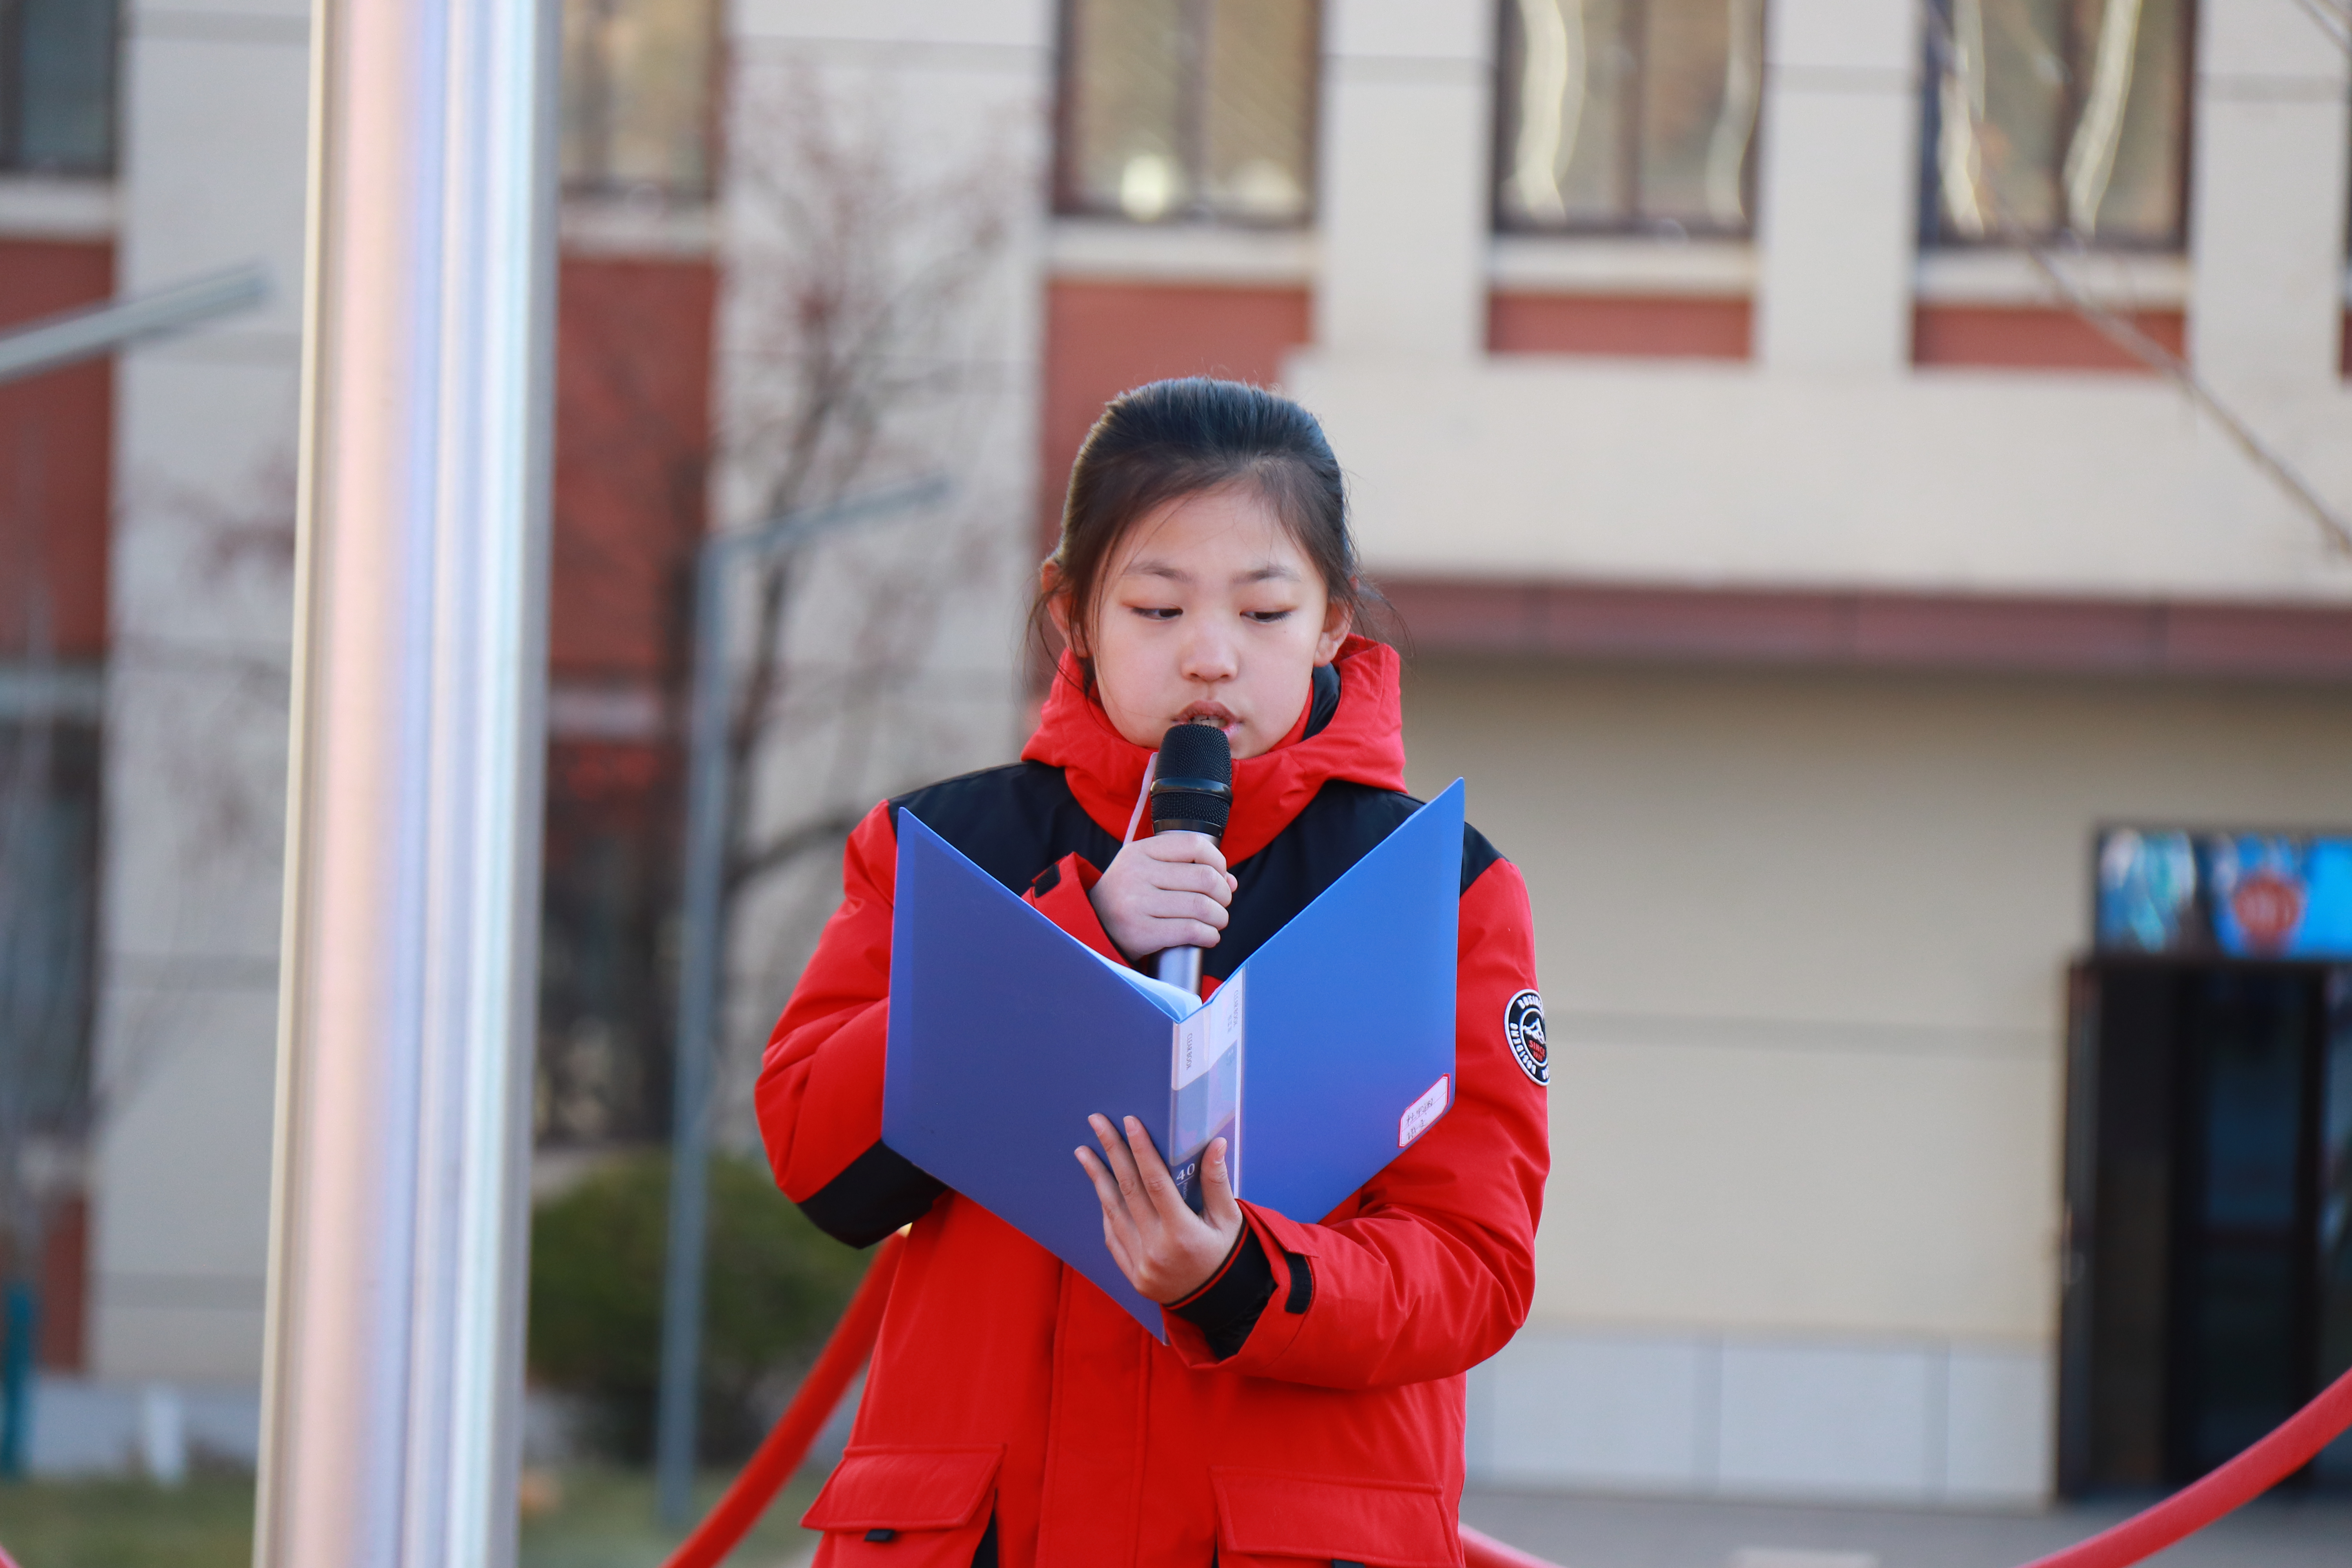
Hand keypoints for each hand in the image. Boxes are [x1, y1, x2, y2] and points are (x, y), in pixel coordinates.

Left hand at [1074, 1115, 1244, 1303]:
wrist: (1219, 1304)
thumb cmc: (1227, 1255)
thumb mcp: (1230, 1220)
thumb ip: (1218, 1183)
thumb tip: (1216, 1144)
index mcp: (1183, 1233)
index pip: (1156, 1182)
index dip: (1142, 1150)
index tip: (1129, 1121)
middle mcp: (1156, 1248)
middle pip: (1128, 1190)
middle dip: (1112, 1152)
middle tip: (1096, 1122)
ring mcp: (1140, 1263)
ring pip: (1113, 1212)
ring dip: (1097, 1178)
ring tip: (1083, 1152)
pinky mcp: (1132, 1274)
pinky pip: (1112, 1236)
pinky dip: (1106, 1210)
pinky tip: (1100, 1189)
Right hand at [1087, 833, 1235, 959]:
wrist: (1094, 923)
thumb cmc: (1131, 894)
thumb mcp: (1147, 867)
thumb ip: (1186, 867)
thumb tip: (1230, 881)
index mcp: (1140, 851)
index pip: (1194, 844)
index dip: (1218, 861)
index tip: (1221, 875)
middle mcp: (1136, 874)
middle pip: (1204, 878)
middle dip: (1224, 894)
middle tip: (1222, 903)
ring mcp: (1136, 904)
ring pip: (1201, 907)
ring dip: (1220, 917)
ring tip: (1217, 921)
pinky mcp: (1140, 933)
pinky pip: (1190, 931)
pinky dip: (1209, 936)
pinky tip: (1208, 936)